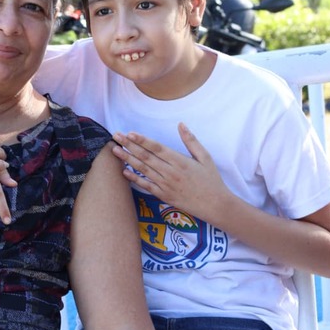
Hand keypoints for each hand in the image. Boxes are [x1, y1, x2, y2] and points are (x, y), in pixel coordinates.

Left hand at [110, 123, 228, 220]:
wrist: (215, 205)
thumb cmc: (211, 180)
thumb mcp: (205, 157)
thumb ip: (191, 141)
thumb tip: (181, 124)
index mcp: (180, 161)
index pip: (157, 148)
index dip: (142, 140)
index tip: (130, 133)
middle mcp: (170, 173)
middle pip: (146, 157)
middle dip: (129, 146)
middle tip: (115, 137)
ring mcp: (165, 185)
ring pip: (143, 170)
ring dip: (127, 159)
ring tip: (115, 150)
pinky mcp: (163, 195)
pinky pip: (146, 186)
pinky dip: (134, 179)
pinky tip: (123, 172)